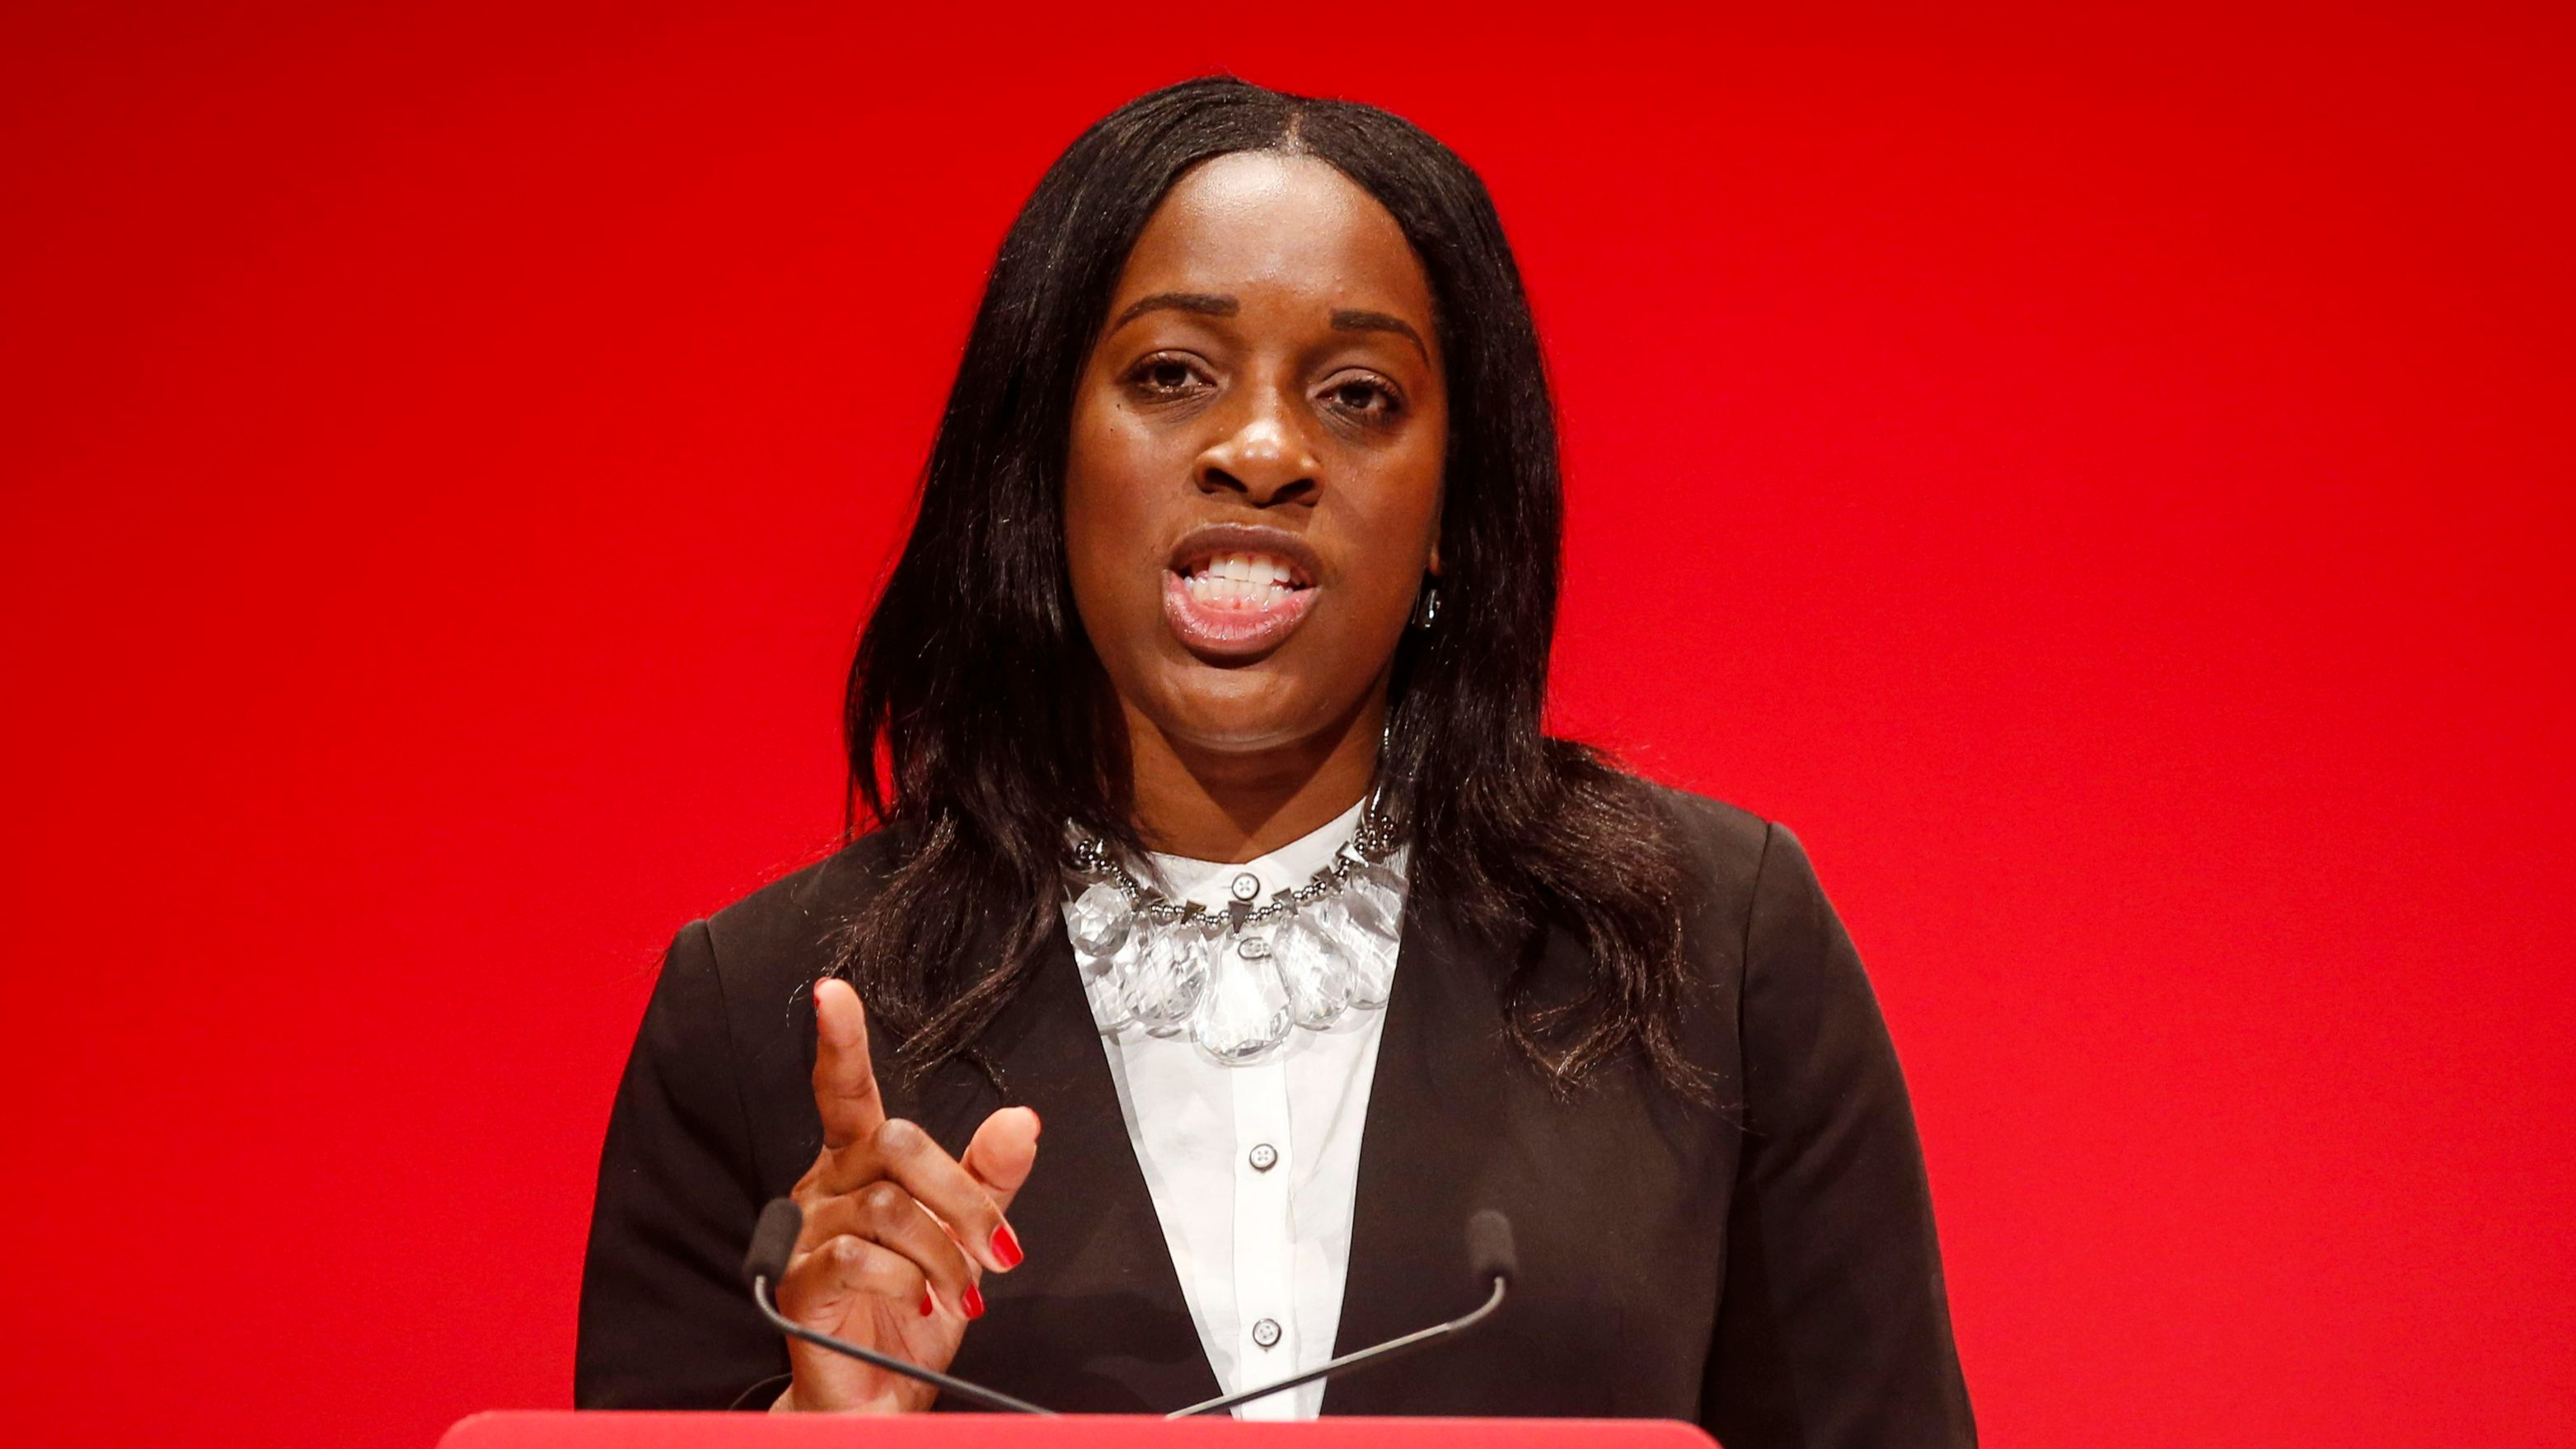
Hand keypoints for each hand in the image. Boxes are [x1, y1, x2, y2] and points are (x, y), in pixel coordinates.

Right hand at [770, 977, 1040, 1412]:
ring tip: (959, 1290)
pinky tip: (921, 1305)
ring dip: (943, 1250)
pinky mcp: (799, 1282)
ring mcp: (808, 1234)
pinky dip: (908, 1281)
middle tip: (996, 1247)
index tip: (833, 993)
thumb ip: (988, 1177)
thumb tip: (1022, 1122)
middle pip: (894, 1142)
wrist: (881, 1391)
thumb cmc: (913, 1309)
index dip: (840, 1042)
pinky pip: (859, 1256)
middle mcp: (827, 1186)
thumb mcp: (967, 1237)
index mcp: (861, 1165)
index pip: (846, 1090)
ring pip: (886, 1204)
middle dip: (961, 1193)